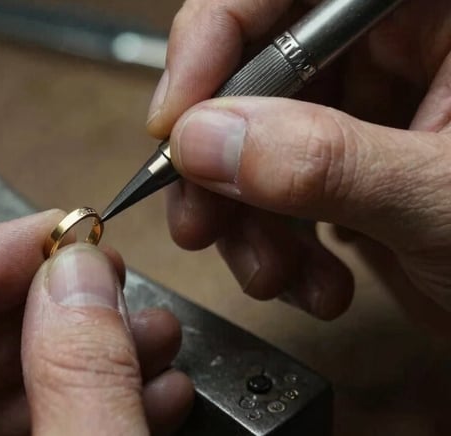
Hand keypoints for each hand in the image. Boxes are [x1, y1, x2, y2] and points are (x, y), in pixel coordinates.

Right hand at [146, 0, 450, 320]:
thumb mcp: (448, 201)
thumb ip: (327, 163)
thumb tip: (205, 139)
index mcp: (440, 13)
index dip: (218, 36)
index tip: (177, 118)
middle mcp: (403, 45)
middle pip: (259, 68)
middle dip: (222, 156)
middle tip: (200, 216)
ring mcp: (375, 106)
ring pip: (255, 137)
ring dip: (243, 215)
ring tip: (268, 270)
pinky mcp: (354, 161)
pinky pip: (277, 185)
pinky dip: (275, 241)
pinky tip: (309, 281)